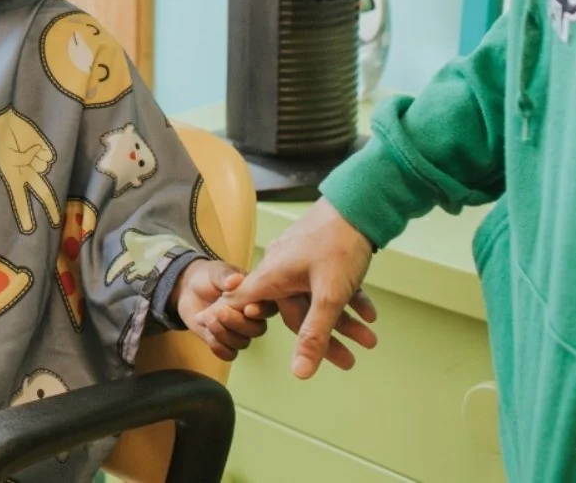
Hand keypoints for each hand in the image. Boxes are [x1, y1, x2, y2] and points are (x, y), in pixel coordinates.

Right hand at [0, 108, 61, 232]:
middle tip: (56, 221)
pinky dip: (41, 151)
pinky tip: (32, 144)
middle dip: (50, 207)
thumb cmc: (1, 139)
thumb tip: (42, 158)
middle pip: (42, 193)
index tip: (29, 230)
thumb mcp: (7, 156)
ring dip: (36, 161)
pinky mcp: (45, 149)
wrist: (4, 119)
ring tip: (24, 149)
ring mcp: (37, 162)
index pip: (20, 201)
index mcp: (14, 179)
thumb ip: (25, 160)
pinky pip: (48, 155)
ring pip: (44, 168)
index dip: (24, 216)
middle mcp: (28, 174)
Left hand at [172, 260, 267, 361]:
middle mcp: (252, 317)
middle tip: (219, 311)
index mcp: (256, 296)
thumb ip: (226, 276)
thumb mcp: (216, 272)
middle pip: (257, 330)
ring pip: (242, 343)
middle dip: (238, 323)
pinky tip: (207, 332)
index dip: (261, 312)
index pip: (268, 308)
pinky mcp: (225, 343)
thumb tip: (235, 280)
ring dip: (224, 333)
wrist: (188, 290)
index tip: (247, 309)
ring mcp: (239, 332)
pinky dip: (217, 346)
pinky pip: (229, 354)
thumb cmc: (208, 277)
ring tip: (207, 317)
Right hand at [207, 198, 377, 378]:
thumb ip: (314, 335)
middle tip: (347, 360)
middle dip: (322, 338)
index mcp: (273, 275)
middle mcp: (281, 267)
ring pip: (315, 300)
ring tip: (368, 339)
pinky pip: (326, 284)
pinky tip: (368, 313)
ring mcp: (299, 259)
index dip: (225, 316)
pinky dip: (347, 299)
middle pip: (293, 312)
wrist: (360, 203)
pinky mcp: (316, 253)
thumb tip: (300, 373)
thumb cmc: (339, 243)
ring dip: (342, 321)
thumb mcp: (328, 295)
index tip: (207, 325)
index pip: (241, 302)